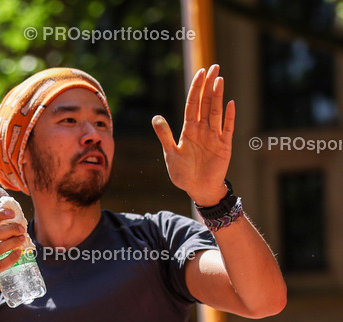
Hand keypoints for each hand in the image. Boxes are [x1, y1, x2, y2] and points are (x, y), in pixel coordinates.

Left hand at [152, 65, 233, 206]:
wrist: (198, 189)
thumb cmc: (183, 173)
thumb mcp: (171, 153)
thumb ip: (165, 135)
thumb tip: (156, 117)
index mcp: (189, 130)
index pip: (192, 105)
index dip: (195, 89)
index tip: (199, 73)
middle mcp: (202, 129)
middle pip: (206, 103)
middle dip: (208, 85)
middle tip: (214, 66)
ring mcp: (214, 136)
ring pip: (216, 112)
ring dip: (217, 96)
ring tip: (219, 79)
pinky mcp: (224, 146)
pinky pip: (227, 129)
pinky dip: (229, 117)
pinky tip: (230, 104)